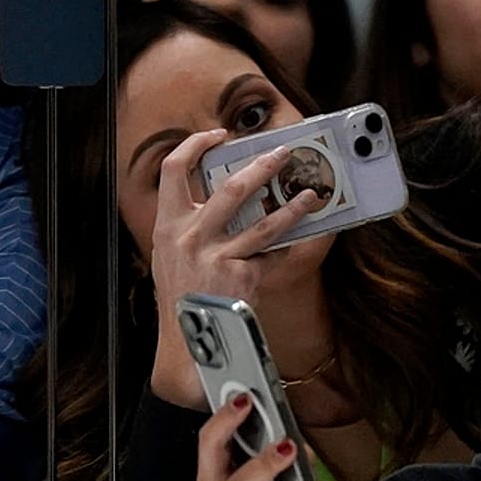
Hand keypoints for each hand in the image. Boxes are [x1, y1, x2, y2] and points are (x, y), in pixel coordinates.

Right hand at [149, 130, 318, 406]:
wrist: (184, 345)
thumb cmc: (181, 296)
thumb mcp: (171, 254)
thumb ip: (189, 224)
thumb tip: (220, 191)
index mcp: (167, 225)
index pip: (173, 170)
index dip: (195, 145)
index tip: (218, 135)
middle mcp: (190, 237)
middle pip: (231, 188)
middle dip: (262, 166)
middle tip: (283, 154)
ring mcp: (217, 257)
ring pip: (266, 223)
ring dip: (294, 208)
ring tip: (312, 196)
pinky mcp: (241, 277)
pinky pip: (271, 256)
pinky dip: (287, 249)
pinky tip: (301, 242)